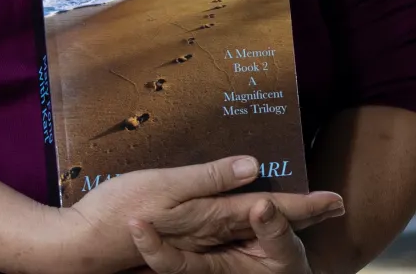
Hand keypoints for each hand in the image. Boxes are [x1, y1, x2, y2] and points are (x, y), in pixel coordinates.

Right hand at [53, 156, 340, 272]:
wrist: (77, 247)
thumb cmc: (115, 211)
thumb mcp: (165, 187)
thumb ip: (210, 178)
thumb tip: (253, 168)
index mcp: (212, 217)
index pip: (268, 208)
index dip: (303, 205)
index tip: (338, 200)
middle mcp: (209, 232)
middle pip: (263, 221)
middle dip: (299, 213)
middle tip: (335, 204)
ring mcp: (195, 241)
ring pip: (244, 229)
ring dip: (275, 219)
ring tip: (305, 210)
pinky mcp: (179, 241)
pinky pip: (220, 235)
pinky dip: (240, 225)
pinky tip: (244, 217)